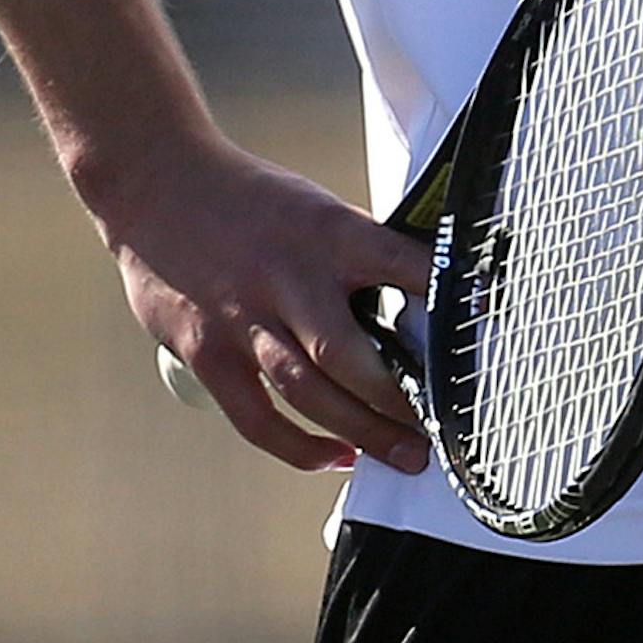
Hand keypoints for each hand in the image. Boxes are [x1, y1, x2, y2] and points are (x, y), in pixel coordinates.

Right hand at [94, 132, 433, 474]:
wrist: (159, 184)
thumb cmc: (252, 201)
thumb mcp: (318, 210)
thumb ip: (359, 254)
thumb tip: (418, 297)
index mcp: (332, 233)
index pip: (405, 266)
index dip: (447, 298)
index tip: (483, 325)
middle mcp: (291, 278)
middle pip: (352, 356)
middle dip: (400, 401)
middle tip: (439, 430)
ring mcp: (245, 319)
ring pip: (309, 393)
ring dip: (362, 433)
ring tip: (403, 456)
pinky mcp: (206, 350)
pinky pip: (258, 417)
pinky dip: (299, 446)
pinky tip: (334, 458)